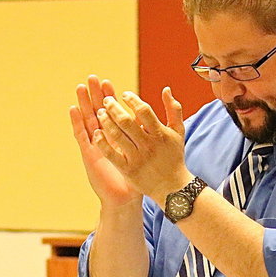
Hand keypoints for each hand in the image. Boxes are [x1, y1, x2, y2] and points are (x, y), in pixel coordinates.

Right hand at [69, 75, 139, 208]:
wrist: (125, 199)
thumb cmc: (137, 179)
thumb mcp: (146, 155)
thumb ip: (149, 138)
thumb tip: (156, 124)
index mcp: (119, 137)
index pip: (113, 112)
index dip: (111, 97)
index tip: (109, 82)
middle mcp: (105, 139)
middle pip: (98, 111)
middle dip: (96, 95)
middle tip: (93, 78)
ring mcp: (95, 145)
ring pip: (88, 120)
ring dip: (84, 103)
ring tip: (81, 87)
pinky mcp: (88, 154)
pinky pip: (81, 136)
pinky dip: (76, 122)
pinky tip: (73, 109)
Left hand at [92, 87, 188, 203]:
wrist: (172, 187)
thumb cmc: (174, 156)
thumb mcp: (178, 132)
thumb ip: (174, 109)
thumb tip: (166, 89)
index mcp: (160, 133)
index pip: (144, 111)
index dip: (132, 100)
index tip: (124, 94)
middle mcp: (148, 145)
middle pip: (126, 121)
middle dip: (114, 108)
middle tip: (106, 100)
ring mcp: (137, 157)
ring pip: (117, 136)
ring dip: (106, 122)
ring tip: (100, 113)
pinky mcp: (128, 169)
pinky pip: (111, 154)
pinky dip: (102, 142)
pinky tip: (96, 133)